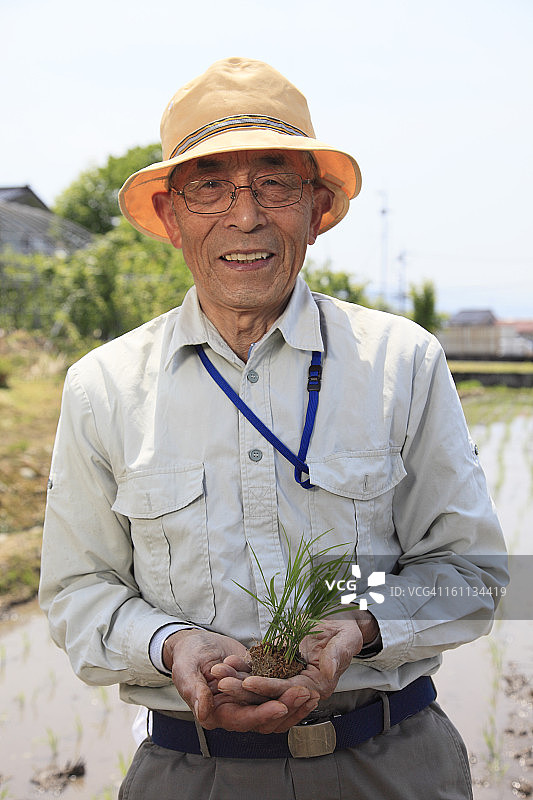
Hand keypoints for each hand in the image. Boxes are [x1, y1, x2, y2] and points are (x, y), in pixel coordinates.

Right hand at [163, 629, 318, 732]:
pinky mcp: (257, 688)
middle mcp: (235, 711)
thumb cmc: (187, 657)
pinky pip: (276, 694)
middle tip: (304, 694)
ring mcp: (248, 701)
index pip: (242, 720)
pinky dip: (291, 692)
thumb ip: (195, 691)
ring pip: (275, 710)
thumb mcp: (186, 671)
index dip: (262, 715)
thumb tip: (204, 712)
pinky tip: (309, 686)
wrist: (194, 644)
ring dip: (294, 704)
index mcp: (216, 713)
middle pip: (264, 719)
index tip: (280, 706)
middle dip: (286, 708)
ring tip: (313, 694)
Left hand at [216, 613, 378, 718]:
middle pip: (267, 694)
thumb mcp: (347, 641)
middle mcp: (298, 687)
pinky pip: (257, 669)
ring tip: (218, 672)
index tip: (248, 682)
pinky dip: (241, 667)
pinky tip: (226, 662)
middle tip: (222, 681)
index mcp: (315, 687)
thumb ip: (338, 656)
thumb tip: (329, 670)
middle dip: (243, 689)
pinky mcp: (277, 666)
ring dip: (237, 679)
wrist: (336, 625)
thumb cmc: (344, 634)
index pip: (288, 691)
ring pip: (257, 684)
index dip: (268, 687)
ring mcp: (285, 677)